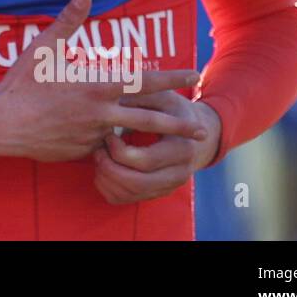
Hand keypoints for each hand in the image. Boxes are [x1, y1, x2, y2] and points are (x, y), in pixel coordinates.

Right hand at [0, 0, 204, 161]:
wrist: (1, 125)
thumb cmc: (22, 83)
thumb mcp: (44, 46)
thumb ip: (69, 21)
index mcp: (96, 85)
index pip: (145, 81)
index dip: (172, 78)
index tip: (194, 75)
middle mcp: (100, 113)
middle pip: (150, 119)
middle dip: (177, 123)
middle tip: (200, 127)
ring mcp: (93, 136)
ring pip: (127, 135)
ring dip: (153, 138)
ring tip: (179, 144)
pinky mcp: (82, 152)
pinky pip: (103, 146)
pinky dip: (111, 142)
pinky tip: (116, 143)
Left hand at [93, 97, 221, 203]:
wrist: (197, 131)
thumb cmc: (172, 109)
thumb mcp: (161, 97)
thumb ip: (141, 97)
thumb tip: (114, 97)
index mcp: (182, 148)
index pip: (146, 160)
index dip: (119, 151)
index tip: (108, 134)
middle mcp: (179, 172)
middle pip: (136, 183)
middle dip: (110, 167)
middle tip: (98, 149)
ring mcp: (168, 186)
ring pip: (128, 194)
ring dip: (106, 177)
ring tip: (99, 156)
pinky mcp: (155, 193)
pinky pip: (123, 199)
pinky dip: (107, 186)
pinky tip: (103, 169)